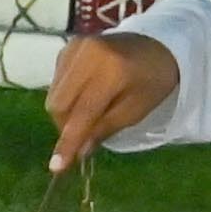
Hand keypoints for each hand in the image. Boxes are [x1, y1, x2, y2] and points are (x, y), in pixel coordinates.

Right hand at [43, 32, 180, 169]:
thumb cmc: (152, 81)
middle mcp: (86, 55)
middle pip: (57, 104)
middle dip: (65, 125)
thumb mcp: (136, 110)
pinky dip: (67, 95)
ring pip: (53, 94)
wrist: (157, 44)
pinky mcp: (68, 46)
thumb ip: (105, 128)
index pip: (82, 113)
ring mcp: (74, 47)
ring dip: (65, 111)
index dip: (69, 142)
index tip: (57, 167)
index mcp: (110, 71)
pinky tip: (85, 93)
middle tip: (84, 134)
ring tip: (89, 111)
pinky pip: (56, 80)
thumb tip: (79, 151)